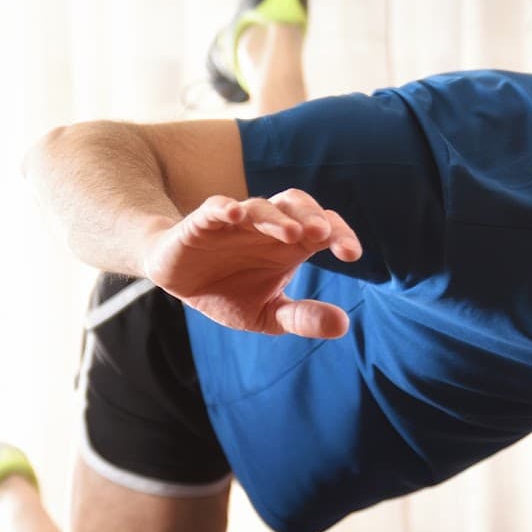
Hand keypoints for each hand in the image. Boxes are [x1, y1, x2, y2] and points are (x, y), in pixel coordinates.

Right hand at [139, 189, 363, 337]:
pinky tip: (236, 214)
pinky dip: (226, 208)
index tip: (352, 254)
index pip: (323, 228)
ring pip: (261, 206)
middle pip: (297, 206)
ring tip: (291, 234)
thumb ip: (302, 317)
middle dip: (312, 216)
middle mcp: (267, 227)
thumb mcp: (267, 314)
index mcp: (289, 244)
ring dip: (276, 217)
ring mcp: (235, 222)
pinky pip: (215, 208)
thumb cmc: (229, 292)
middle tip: (323, 234)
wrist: (180, 284)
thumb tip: (344, 325)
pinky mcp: (202, 223)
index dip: (340, 234)